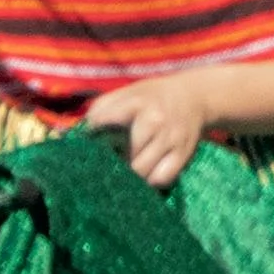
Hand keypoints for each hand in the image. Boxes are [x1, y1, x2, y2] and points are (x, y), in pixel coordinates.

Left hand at [82, 68, 239, 191]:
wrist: (196, 96)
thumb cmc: (151, 98)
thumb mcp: (127, 93)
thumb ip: (100, 110)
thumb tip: (77, 134)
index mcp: (137, 102)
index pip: (102, 121)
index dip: (91, 135)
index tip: (88, 141)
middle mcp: (155, 121)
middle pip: (124, 156)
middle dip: (113, 163)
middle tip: (109, 163)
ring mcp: (171, 139)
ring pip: (142, 171)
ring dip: (131, 175)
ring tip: (125, 171)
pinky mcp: (184, 153)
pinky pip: (162, 178)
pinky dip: (150, 180)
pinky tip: (145, 173)